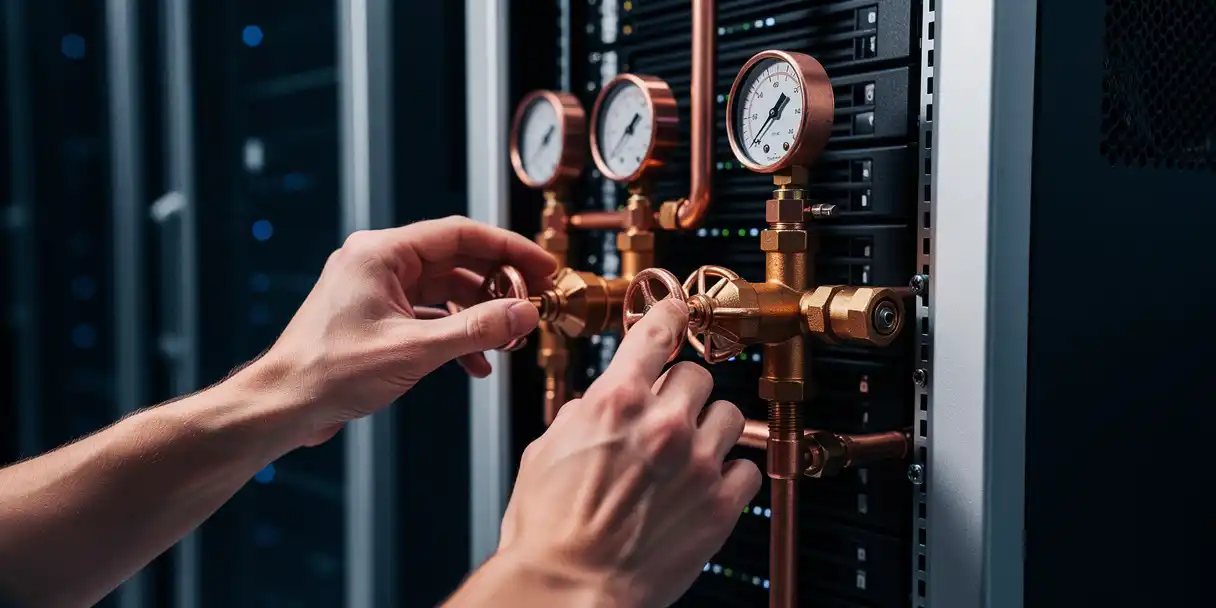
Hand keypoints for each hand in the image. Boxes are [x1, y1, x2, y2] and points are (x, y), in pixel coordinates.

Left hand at [253, 216, 556, 446]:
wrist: (285, 405)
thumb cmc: (330, 372)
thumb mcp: (415, 350)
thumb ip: (476, 329)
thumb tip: (523, 313)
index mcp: (381, 253)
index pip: (460, 235)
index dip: (508, 248)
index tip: (541, 265)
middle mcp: (378, 262)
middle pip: (456, 261)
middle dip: (498, 285)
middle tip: (534, 301)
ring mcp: (376, 289)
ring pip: (445, 290)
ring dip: (479, 314)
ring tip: (508, 338)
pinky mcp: (377, 316)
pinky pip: (429, 314)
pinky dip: (455, 334)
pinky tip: (475, 362)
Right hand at [495, 298, 762, 606]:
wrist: (568, 589)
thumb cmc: (548, 531)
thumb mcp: (545, 452)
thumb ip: (581, 416)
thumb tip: (596, 405)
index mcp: (616, 402)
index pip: (657, 334)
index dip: (670, 315)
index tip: (679, 309)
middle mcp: (662, 424)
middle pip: (697, 375)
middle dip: (681, 391)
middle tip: (666, 415)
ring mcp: (697, 462)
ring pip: (728, 414)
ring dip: (709, 428)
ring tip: (687, 453)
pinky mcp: (720, 504)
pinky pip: (746, 466)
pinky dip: (730, 472)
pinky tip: (706, 484)